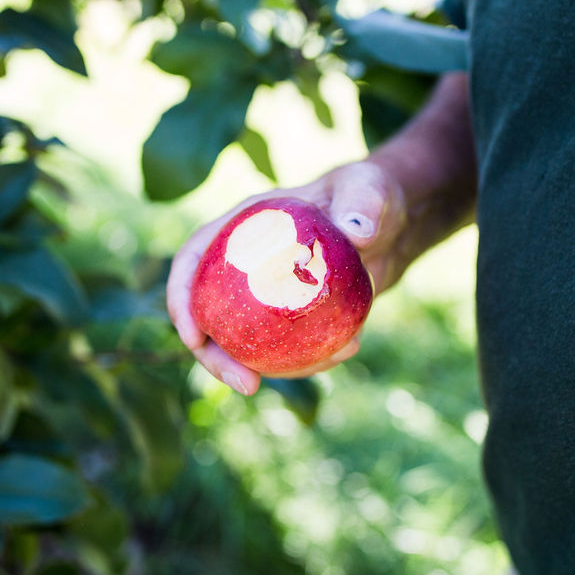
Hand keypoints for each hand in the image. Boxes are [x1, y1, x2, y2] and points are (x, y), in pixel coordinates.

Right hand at [166, 161, 406, 395]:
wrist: (392, 224)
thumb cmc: (368, 195)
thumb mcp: (368, 190)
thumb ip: (363, 203)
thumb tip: (360, 235)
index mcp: (243, 227)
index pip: (193, 260)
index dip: (182, 298)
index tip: (193, 337)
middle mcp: (247, 265)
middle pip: (210, 314)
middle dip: (216, 358)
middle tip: (246, 384)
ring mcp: (269, 295)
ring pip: (247, 341)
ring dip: (268, 369)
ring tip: (313, 371)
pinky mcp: (295, 317)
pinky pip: (290, 347)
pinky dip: (312, 358)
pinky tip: (346, 351)